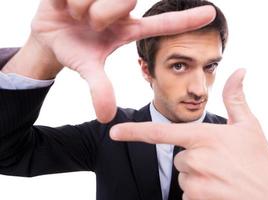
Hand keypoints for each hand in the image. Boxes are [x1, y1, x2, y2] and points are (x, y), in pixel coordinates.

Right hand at [29, 0, 215, 122]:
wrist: (49, 36)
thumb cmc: (75, 51)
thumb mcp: (89, 69)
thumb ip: (100, 89)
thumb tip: (106, 118)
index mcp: (129, 30)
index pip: (163, 24)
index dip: (186, 21)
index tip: (211, 15)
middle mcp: (123, 9)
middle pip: (125, 2)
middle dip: (101, 16)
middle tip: (89, 25)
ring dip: (82, 9)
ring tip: (75, 16)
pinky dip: (67, 0)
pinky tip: (65, 5)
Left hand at [110, 69, 267, 198]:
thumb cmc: (260, 159)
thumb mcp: (248, 126)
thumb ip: (235, 98)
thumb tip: (240, 71)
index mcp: (203, 136)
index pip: (160, 132)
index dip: (134, 132)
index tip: (114, 132)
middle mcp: (196, 158)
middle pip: (178, 157)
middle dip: (194, 160)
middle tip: (219, 164)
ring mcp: (196, 182)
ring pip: (183, 177)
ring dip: (198, 177)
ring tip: (222, 178)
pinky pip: (188, 195)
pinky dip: (201, 194)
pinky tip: (220, 191)